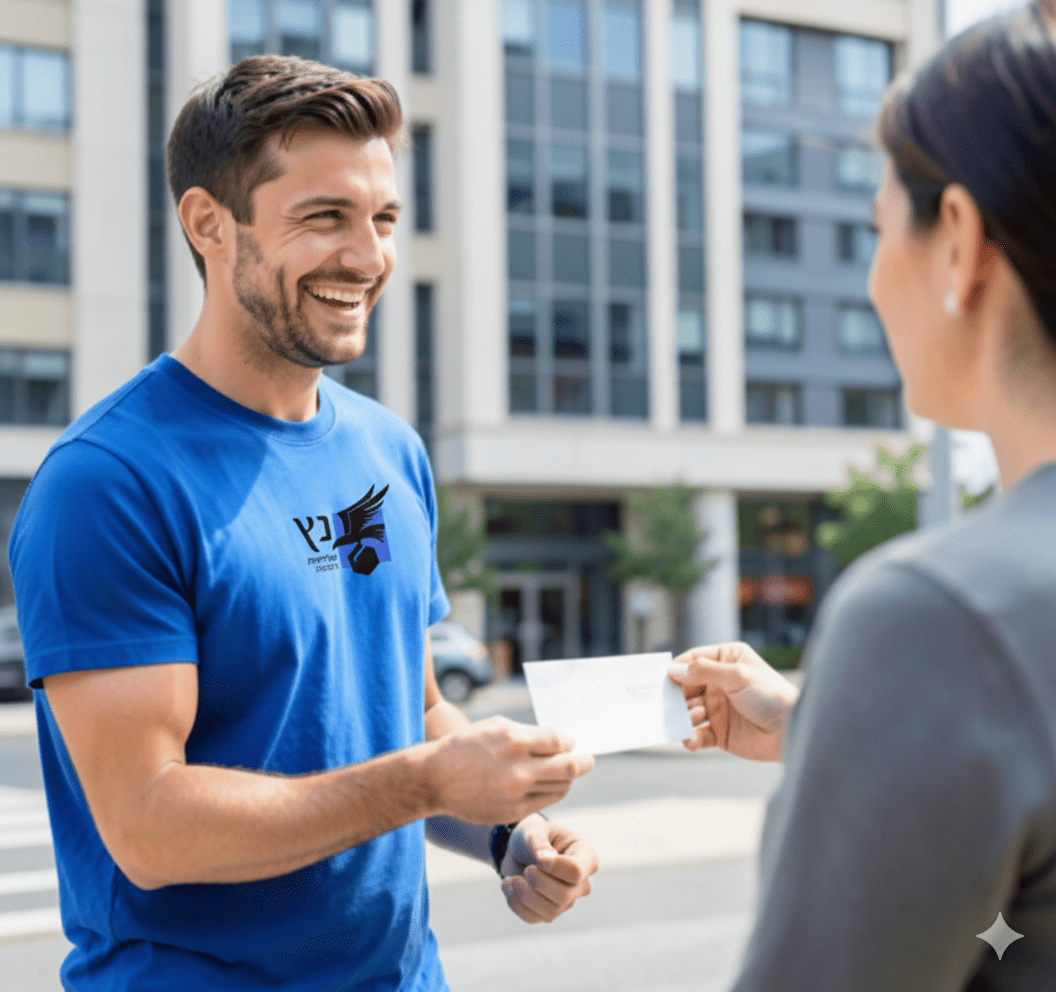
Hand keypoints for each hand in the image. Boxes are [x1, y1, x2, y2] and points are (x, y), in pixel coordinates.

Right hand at [426, 716, 594, 824]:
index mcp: (514, 739)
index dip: (568, 742)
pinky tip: (550, 785)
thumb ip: (529, 733)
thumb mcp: (495, 726)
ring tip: (567, 773)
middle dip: (583, 762)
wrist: (435, 778)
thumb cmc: (466, 746)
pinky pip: (545, 802)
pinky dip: (552, 792)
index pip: (559, 740)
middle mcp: (519, 767)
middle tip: (589, 760)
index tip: (571, 743)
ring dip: (568, 778)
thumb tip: (559, 741)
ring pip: (561, 786)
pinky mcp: (513, 812)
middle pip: (568, 766)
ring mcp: (517, 792)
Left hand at [499, 814, 598, 923]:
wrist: (518, 850)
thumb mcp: (534, 831)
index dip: (554, 868)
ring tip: (511, 879)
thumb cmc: (532, 835)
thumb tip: (544, 860)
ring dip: (524, 895)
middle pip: (565, 895)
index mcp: (586, 857)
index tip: (538, 859)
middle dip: (538, 883)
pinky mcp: (549, 912)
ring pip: (550, 911)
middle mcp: (581, 883)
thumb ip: (539, 843)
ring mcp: (567, 901)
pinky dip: (516, 904)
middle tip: (526, 869)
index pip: (576, 871)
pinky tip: (508, 887)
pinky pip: (533, 918)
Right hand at [668, 642, 799, 761]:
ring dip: (686, 716)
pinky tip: (693, 739)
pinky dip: (691, 737)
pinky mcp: (719, 732)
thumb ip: (703, 671)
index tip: (663, 680)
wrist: (792, 732)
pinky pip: (696, 734)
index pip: (693, 660)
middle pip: (685, 687)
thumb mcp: (737, 676)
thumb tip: (674, 670)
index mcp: (726, 660)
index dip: (677, 669)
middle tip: (673, 705)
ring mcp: (718, 708)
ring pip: (688, 711)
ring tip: (698, 718)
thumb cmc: (771, 696)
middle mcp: (720, 682)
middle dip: (678, 697)